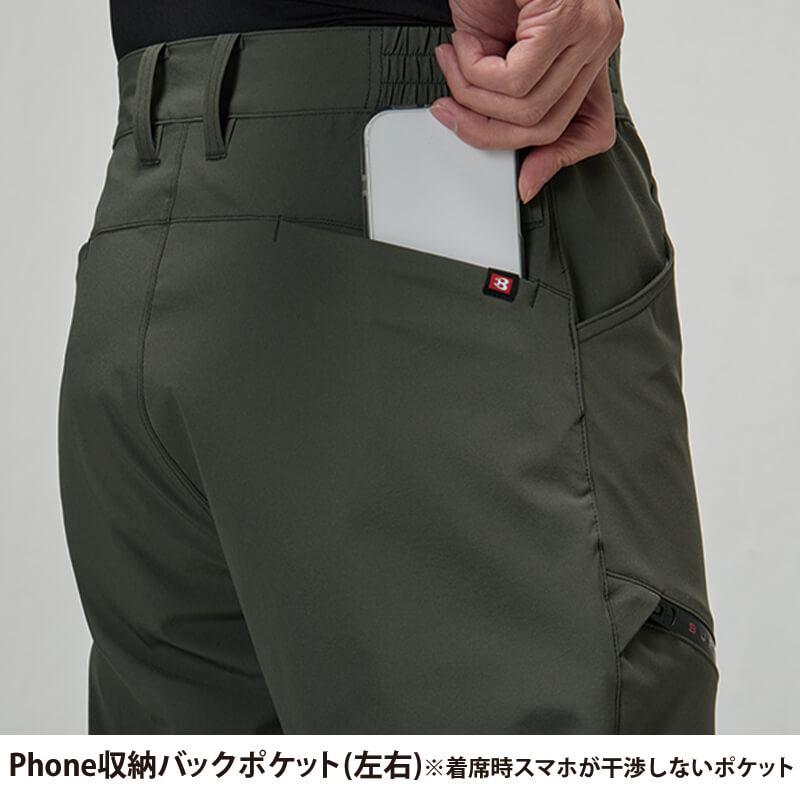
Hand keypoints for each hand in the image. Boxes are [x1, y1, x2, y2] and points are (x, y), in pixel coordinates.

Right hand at [432, 0, 623, 201]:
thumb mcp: (499, 51)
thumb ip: (510, 101)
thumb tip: (523, 173)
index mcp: (588, 53)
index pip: (593, 127)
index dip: (556, 160)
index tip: (523, 183)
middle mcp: (597, 41)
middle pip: (546, 127)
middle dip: (485, 128)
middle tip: (449, 109)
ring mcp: (589, 29)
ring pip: (526, 108)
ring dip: (472, 94)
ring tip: (453, 61)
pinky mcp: (566, 17)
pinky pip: (513, 81)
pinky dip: (474, 71)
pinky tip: (463, 43)